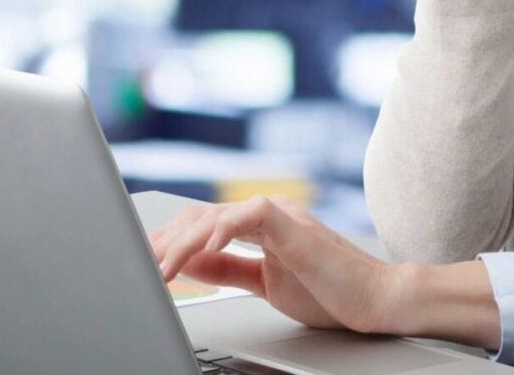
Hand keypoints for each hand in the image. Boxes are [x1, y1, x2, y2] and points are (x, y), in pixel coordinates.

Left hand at [149, 196, 395, 334]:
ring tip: (162, 268)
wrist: (374, 299)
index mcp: (260, 226)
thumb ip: (229, 268)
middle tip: (139, 267)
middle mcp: (267, 214)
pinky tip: (204, 250)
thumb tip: (190, 263)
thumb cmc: (330, 292)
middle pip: (201, 216)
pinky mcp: (294, 224)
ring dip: (183, 244)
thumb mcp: (264, 282)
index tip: (143, 263)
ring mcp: (281, 215)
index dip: (170, 242)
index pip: (202, 225)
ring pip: (217, 215)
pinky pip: (250, 215)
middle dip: (165, 242)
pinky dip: (223, 230)